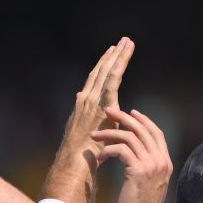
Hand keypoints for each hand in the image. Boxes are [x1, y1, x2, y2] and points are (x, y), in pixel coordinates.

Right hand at [42, 38, 134, 202]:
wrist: (76, 161)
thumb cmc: (81, 154)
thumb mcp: (82, 131)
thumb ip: (84, 115)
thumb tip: (80, 97)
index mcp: (83, 105)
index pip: (95, 80)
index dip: (103, 66)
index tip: (112, 54)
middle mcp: (86, 98)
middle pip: (101, 71)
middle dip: (112, 56)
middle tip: (123, 41)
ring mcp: (93, 99)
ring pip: (107, 71)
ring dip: (117, 55)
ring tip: (126, 42)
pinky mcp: (102, 103)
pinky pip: (112, 79)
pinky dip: (118, 65)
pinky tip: (124, 54)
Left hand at [93, 107, 172, 202]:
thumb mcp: (151, 182)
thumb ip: (148, 166)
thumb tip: (137, 153)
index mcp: (165, 162)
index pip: (156, 133)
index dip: (144, 120)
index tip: (131, 113)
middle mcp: (161, 160)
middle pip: (142, 129)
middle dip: (124, 117)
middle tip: (108, 111)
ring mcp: (151, 164)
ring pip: (130, 137)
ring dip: (109, 133)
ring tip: (95, 135)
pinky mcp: (138, 170)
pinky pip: (121, 150)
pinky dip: (108, 150)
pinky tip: (100, 155)